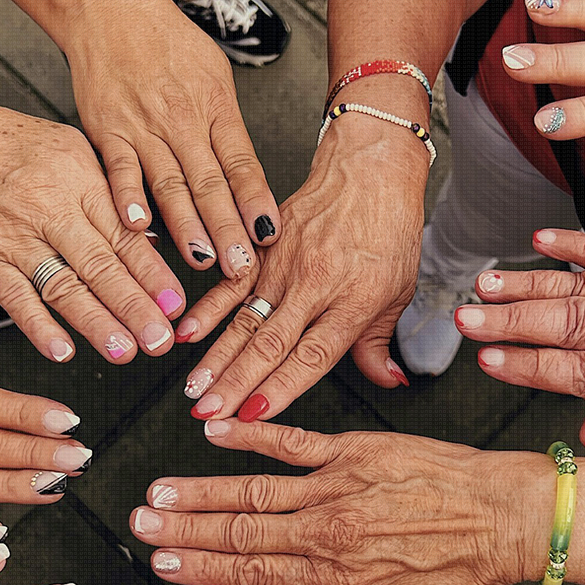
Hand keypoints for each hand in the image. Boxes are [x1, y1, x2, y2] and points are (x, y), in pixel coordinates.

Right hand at [0, 93, 183, 361]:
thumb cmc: (8, 146)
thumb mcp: (70, 151)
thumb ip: (110, 195)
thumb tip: (151, 240)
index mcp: (77, 179)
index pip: (123, 234)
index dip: (152, 274)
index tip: (175, 304)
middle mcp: (47, 207)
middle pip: (98, 265)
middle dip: (134, 307)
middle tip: (160, 338)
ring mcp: (14, 235)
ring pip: (61, 286)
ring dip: (96, 324)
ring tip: (125, 351)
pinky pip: (14, 297)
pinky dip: (38, 326)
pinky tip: (62, 350)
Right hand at [66, 0, 279, 274]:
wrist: (109, 7)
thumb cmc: (167, 44)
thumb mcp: (214, 77)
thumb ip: (229, 131)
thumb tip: (249, 185)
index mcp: (215, 107)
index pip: (241, 163)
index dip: (255, 201)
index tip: (268, 236)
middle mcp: (182, 120)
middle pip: (209, 183)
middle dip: (227, 229)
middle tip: (241, 267)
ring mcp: (143, 127)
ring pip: (169, 183)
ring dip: (187, 226)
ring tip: (203, 260)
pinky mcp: (106, 130)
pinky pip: (119, 168)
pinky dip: (127, 197)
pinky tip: (138, 225)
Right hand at [133, 421, 544, 584]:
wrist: (507, 515)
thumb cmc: (466, 574)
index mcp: (335, 579)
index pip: (252, 577)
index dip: (201, 570)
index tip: (161, 564)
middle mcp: (326, 532)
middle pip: (240, 533)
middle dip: (185, 531)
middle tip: (140, 525)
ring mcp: (338, 487)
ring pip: (254, 490)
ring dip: (202, 491)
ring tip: (160, 492)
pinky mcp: (355, 451)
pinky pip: (293, 441)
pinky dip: (253, 435)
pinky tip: (216, 431)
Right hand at [176, 115, 426, 421]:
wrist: (370, 169)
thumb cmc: (388, 229)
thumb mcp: (398, 291)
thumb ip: (380, 343)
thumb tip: (389, 382)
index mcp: (353, 302)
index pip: (312, 356)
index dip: (282, 388)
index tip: (256, 415)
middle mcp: (315, 286)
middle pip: (270, 345)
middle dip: (236, 385)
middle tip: (209, 415)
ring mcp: (285, 265)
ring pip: (245, 321)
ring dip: (216, 359)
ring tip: (194, 389)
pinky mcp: (264, 247)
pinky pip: (230, 284)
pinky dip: (206, 311)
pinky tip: (186, 334)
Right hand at [456, 228, 584, 442]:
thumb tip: (583, 433)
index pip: (570, 373)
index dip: (524, 366)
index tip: (485, 360)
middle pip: (561, 327)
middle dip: (506, 322)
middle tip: (463, 316)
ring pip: (577, 289)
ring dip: (525, 285)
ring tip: (483, 283)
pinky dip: (575, 244)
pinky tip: (540, 240)